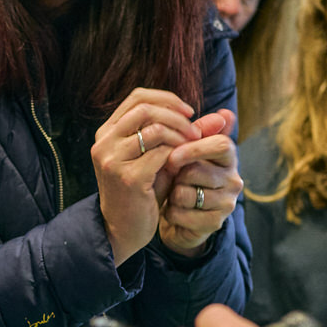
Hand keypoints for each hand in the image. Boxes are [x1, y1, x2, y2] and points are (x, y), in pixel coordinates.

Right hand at [89, 88, 203, 264]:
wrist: (123, 228)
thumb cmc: (142, 190)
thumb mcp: (160, 156)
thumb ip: (185, 134)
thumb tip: (223, 116)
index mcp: (107, 133)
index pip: (137, 98)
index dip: (167, 99)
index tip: (189, 112)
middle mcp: (104, 143)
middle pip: (146, 109)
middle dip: (177, 117)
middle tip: (195, 132)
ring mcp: (113, 160)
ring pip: (155, 130)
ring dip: (180, 137)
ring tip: (191, 149)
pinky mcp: (128, 178)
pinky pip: (161, 154)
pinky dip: (177, 156)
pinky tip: (182, 166)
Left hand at [158, 110, 240, 256]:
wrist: (181, 217)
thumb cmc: (184, 177)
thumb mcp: (189, 153)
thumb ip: (200, 132)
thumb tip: (226, 114)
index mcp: (229, 158)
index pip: (221, 144)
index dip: (194, 149)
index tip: (173, 157)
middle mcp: (234, 180)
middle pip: (197, 171)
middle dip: (176, 175)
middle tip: (172, 179)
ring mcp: (227, 203)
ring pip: (186, 194)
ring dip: (172, 195)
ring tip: (174, 195)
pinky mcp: (215, 223)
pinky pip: (182, 214)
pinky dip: (171, 213)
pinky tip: (174, 211)